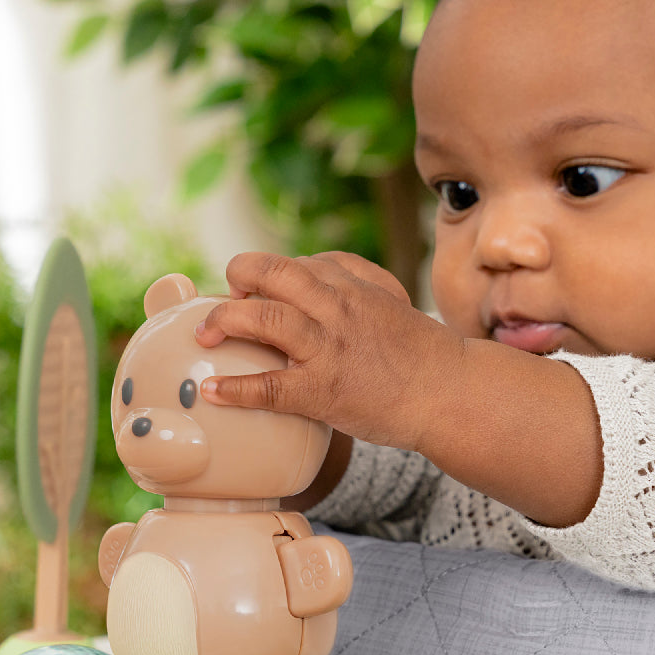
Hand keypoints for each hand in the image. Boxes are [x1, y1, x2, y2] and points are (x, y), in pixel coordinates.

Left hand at [194, 251, 463, 450]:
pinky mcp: (324, 390)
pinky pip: (269, 386)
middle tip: (224, 298)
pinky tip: (213, 390)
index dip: (264, 272)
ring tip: (205, 335)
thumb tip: (314, 266)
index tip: (250, 288)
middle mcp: (337, 307)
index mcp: (352, 284)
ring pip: (264, 319)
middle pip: (272, 273)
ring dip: (224, 321)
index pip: (296, 261)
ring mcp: (329, 347)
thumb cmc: (420, 352)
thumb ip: (355, 277)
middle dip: (237, 276)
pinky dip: (235, 388)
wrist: (449, 393)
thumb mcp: (390, 297)